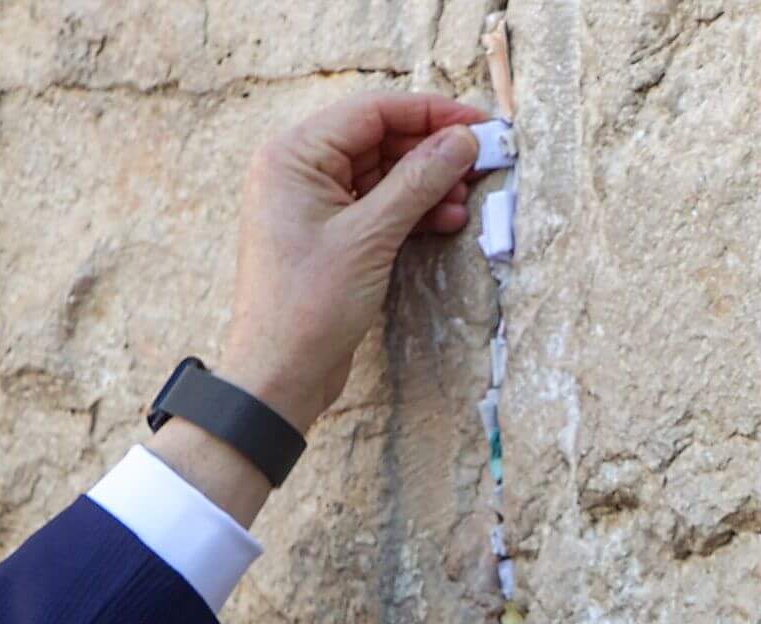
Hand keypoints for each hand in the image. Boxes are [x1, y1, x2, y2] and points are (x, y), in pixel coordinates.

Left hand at [217, 92, 487, 430]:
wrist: (278, 375)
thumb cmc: (306, 306)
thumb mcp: (371, 236)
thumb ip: (419, 180)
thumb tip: (463, 139)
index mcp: (293, 156)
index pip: (373, 112)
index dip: (431, 114)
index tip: (480, 125)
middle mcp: (297, 171)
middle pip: (380, 139)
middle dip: (432, 152)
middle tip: (483, 163)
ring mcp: (311, 203)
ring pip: (383, 173)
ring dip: (427, 184)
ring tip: (466, 200)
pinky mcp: (328, 235)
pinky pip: (377, 205)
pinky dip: (411, 210)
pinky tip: (446, 219)